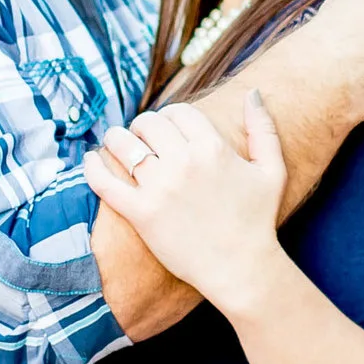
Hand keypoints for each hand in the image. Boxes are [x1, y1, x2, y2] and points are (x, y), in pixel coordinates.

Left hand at [85, 94, 290, 315]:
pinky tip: (91, 160)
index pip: (177, 111)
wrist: (241, 269)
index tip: (167, 129)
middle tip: (141, 138)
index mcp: (213, 147)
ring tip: (117, 146)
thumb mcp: (272, 170)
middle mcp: (184, 163)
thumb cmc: (258, 221)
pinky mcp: (141, 214)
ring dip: (116, 140)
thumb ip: (263, 129)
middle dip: (142, 126)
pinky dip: (93, 167)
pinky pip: (105, 182)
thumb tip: (252, 93)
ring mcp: (160, 188)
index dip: (170, 117)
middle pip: (148, 123)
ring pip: (123, 145)